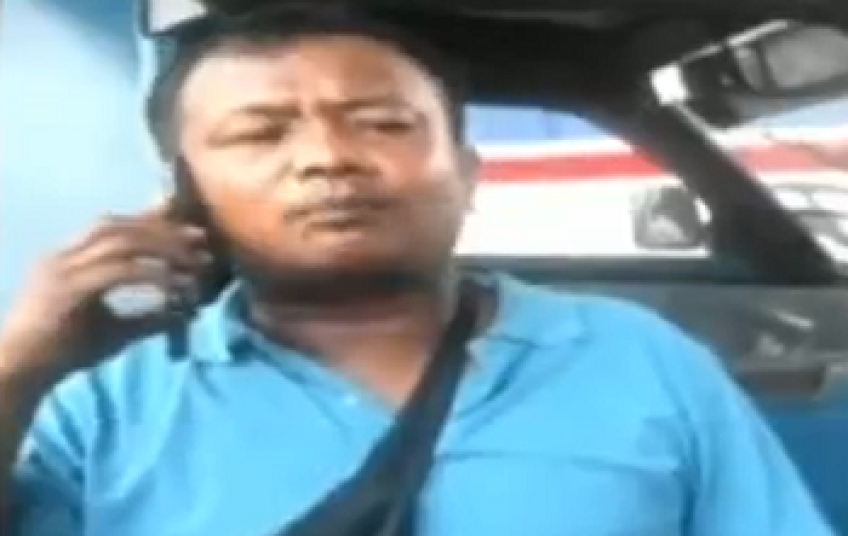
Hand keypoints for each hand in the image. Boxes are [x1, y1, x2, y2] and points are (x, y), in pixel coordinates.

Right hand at [0, 208, 210, 390]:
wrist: (19, 376)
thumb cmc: (62, 356)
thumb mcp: (115, 332)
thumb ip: (149, 318)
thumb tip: (188, 313)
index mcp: (67, 260)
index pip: (112, 228)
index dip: (151, 223)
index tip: (186, 231)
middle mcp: (62, 257)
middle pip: (118, 228)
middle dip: (163, 229)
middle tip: (200, 239)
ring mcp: (62, 270)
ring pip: (120, 243)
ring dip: (162, 247)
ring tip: (195, 260)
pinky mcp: (68, 289)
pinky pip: (119, 271)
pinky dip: (152, 274)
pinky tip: (176, 284)